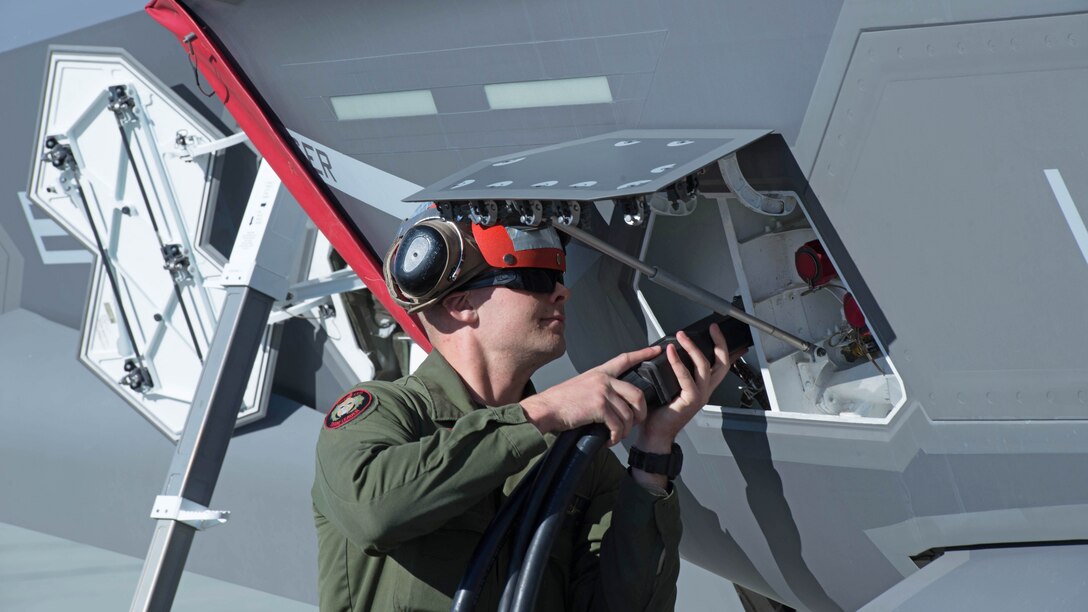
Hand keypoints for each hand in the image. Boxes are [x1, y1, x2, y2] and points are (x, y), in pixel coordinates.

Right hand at [521, 346, 662, 445]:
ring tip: (616, 436)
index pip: (625, 359)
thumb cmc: (559, 402)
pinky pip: (618, 425)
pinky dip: (616, 436)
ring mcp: (602, 391)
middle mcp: (603, 379)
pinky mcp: (599, 406)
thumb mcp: (581, 387)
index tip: (656, 350)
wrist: (544, 409)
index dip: (643, 354)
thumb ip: (599, 390)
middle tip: (634, 423)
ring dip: (625, 430)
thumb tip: (614, 405)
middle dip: (640, 413)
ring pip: (628, 413)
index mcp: (599, 373)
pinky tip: (609, 440)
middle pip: (637, 394)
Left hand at [636, 324, 747, 453]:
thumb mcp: (671, 386)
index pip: (720, 364)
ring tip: (682, 337)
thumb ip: (675, 372)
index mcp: (702, 386)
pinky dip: (678, 363)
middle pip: (721, 363)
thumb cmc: (660, 412)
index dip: (724, 348)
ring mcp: (700, 395)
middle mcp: (705, 390)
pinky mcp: (690, 401)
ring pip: (704, 367)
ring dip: (693, 348)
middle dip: (720, 343)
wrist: (655, 433)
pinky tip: (671, 353)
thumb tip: (670, 351)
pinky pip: (686, 378)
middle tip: (712, 329)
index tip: (718, 332)